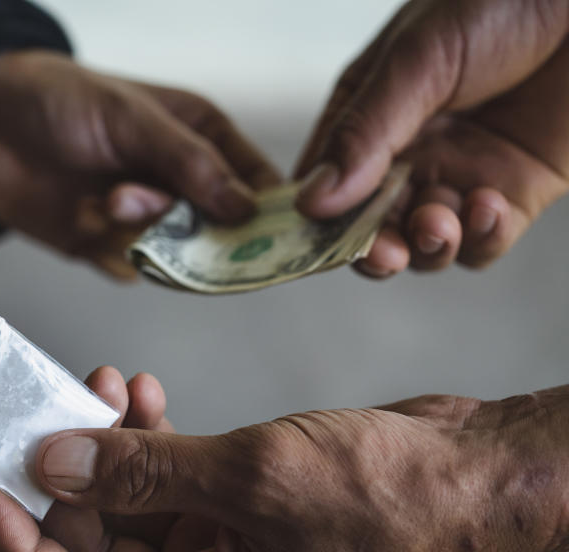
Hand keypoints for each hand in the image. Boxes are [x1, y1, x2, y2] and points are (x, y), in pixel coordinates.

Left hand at [0, 50, 280, 277]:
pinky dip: (108, 253)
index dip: (270, 214)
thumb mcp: (128, 118)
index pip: (256, 184)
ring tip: (101, 200)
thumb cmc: (56, 99)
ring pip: (173, 256)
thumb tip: (248, 209)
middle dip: (185, 226)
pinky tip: (82, 221)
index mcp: (199, 137)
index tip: (270, 239)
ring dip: (137, 234)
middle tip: (135, 201)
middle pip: (219, 232)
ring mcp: (142, 216)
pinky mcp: (104, 245)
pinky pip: (128, 268)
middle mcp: (178, 181)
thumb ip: (189, 162)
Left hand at [0, 384, 568, 551]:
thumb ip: (145, 474)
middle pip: (97, 548)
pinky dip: (147, 438)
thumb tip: (56, 465)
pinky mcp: (232, 508)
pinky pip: (165, 480)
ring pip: (127, 505)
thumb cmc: (383, 497)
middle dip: (69, 477)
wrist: (461, 472)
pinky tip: (144, 395)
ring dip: (108, 446)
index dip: (26, 551)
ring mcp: (217, 550)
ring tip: (106, 385)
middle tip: (55, 411)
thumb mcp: (249, 479)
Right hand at [295, 0, 568, 277]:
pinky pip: (486, 241)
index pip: (326, 184)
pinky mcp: (516, 192)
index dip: (316, 220)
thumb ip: (364, 134)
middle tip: (382, 252)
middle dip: (373, 247)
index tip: (313, 242)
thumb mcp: (415, 60)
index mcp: (370, 116)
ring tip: (438, 222)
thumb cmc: (498, 2)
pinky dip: (481, 239)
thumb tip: (311, 201)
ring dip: (427, 246)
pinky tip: (485, 207)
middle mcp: (410, 153)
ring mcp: (462, 175)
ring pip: (426, 245)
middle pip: (372, 227)